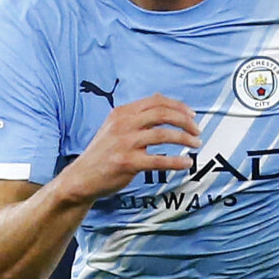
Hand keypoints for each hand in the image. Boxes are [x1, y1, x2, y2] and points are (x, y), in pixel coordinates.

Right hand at [59, 93, 201, 200]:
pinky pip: (159, 160)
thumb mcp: (114, 127)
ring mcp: (125, 143)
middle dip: (185, 121)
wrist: (81, 177)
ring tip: (196, 144)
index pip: (156, 101)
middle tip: (197, 130)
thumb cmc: (102, 153)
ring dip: (185, 139)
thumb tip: (161, 101)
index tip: (192, 115)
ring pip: (163, 135)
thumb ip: (135, 115)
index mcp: (122, 113)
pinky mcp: (127, 163)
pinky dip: (177, 161)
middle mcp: (123, 124)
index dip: (178, 106)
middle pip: (162, 114)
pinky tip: (187, 163)